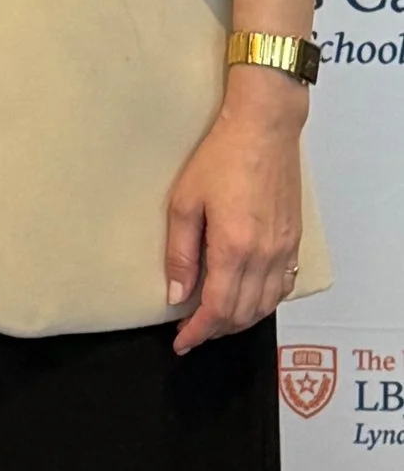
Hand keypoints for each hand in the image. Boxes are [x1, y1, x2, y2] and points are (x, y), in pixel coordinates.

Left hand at [164, 70, 305, 353]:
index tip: (182, 341)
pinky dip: (264, 302)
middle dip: (216, 329)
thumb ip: (180, 252)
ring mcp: (284, 250)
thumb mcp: (184, 202)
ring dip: (240, 319)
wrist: (264, 129)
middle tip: (192, 331)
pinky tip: (247, 297)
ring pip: (266, 305)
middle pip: (243, 314)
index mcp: (234, 249)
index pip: (218, 310)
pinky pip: (283, 287)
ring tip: (214, 319)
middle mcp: (265, 256)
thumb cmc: (220, 158)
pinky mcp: (294, 241)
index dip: (198, 332)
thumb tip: (176, 294)